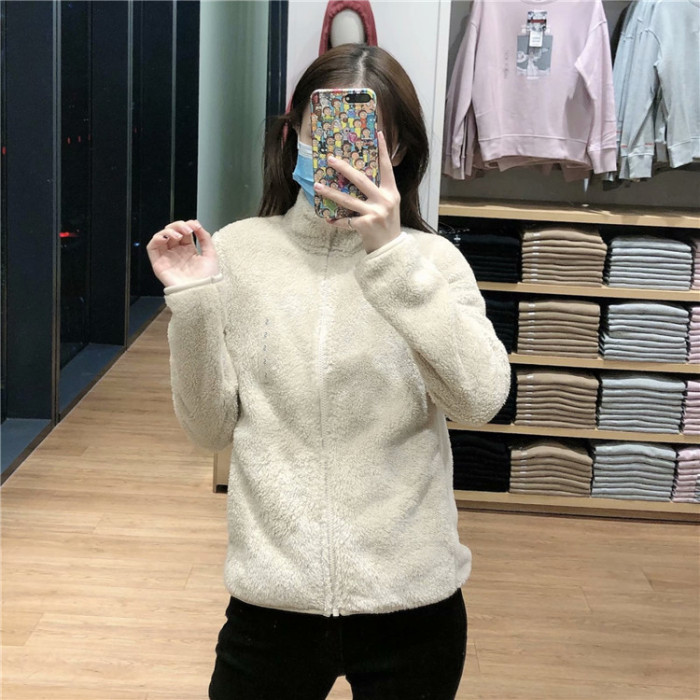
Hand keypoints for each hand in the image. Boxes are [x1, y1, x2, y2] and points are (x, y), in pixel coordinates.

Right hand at [146, 219, 219, 287]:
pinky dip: (156, 238)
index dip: (188, 225)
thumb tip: (197, 225)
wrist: (201, 292)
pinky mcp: (159, 264)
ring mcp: (167, 258)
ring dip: (168, 231)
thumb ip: (205, 238)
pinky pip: (152, 248)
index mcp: (189, 251)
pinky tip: (166, 238)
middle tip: (187, 229)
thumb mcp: (211, 254)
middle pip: (172, 233)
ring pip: (161, 237)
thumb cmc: (207, 278)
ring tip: (178, 235)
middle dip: (178, 226)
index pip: (184, 232)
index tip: (195, 225)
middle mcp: (177, 253)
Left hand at [313, 131, 400, 253]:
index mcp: (391, 192)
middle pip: (361, 180)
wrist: (391, 249)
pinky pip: (346, 220)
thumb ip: (379, 191)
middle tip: (330, 159)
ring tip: (318, 186)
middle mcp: (385, 200)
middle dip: (344, 168)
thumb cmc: (387, 225)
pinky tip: (328, 219)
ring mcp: (375, 212)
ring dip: (331, 193)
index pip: (387, 167)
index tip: (378, 133)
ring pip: (348, 199)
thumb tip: (359, 176)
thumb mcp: (389, 205)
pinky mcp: (366, 225)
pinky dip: (336, 221)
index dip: (383, 150)